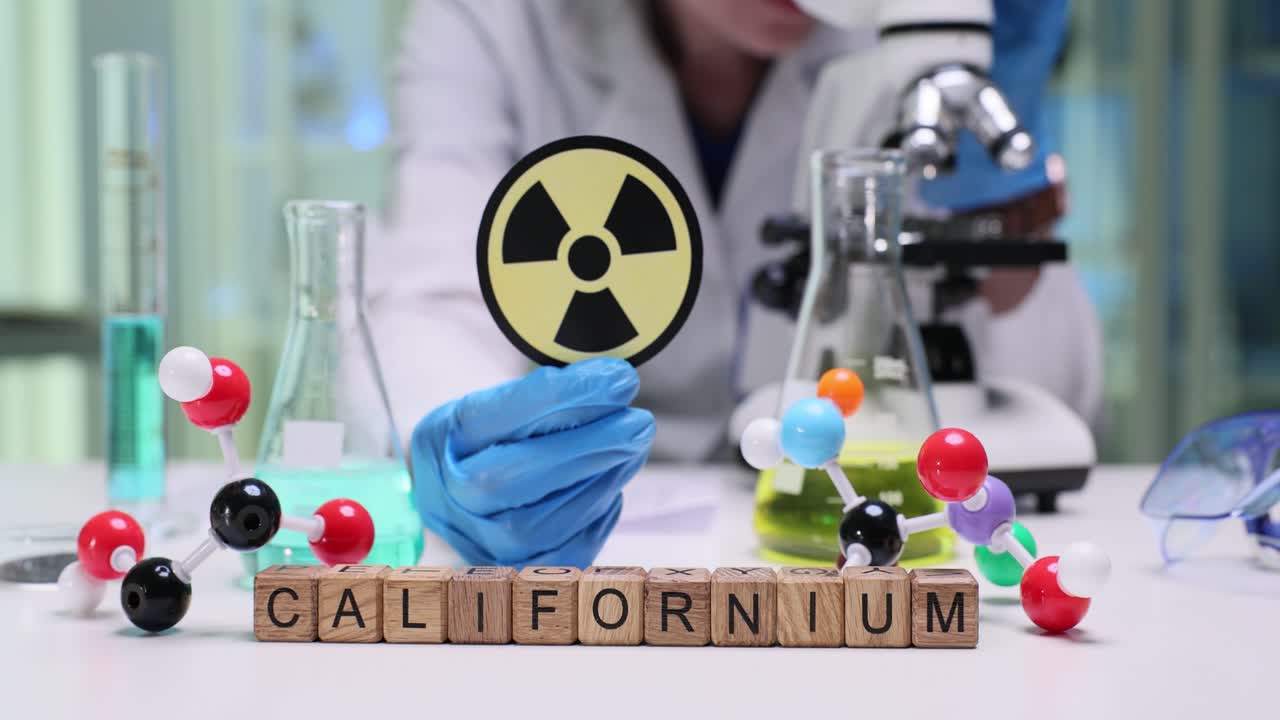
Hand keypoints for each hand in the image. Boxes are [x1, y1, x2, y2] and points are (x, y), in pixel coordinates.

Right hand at [409, 358, 654, 566]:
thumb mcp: (502, 401)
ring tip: (631, 450)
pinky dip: (594, 521)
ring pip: (538, 525)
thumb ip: (549, 394)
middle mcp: (450, 495)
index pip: (501, 415)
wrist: (457, 489)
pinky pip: (559, 555)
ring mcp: (475, 540)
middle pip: (511, 480)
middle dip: (587, 448)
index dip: (566, 396)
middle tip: (638, 423)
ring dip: (598, 483)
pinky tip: (612, 489)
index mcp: (442, 438)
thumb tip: (614, 383)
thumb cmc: (489, 437)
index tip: (619, 380)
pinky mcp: (509, 568)